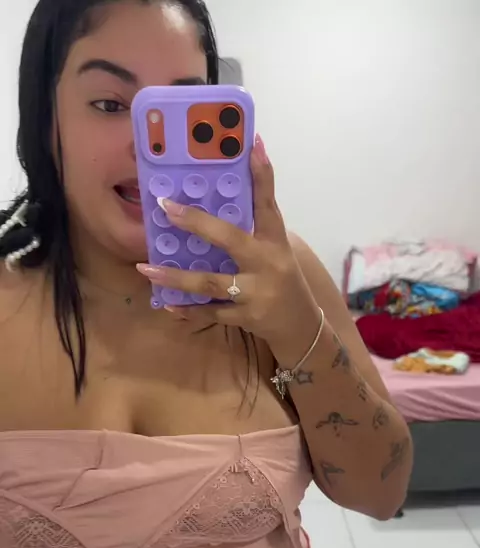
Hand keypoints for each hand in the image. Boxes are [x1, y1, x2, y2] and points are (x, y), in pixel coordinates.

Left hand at [137, 135, 320, 346]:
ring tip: (147, 269)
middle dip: (195, 223)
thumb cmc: (280, 277)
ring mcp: (256, 292)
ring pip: (211, 283)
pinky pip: (211, 313)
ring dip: (176, 277)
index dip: (262, 174)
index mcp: (274, 240)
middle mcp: (266, 263)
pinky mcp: (246, 317)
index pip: (267, 202)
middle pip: (229, 239)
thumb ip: (253, 223)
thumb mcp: (274, 247)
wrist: (300, 324)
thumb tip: (227, 190)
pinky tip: (167, 304)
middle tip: (165, 207)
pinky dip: (188, 311)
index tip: (251, 143)